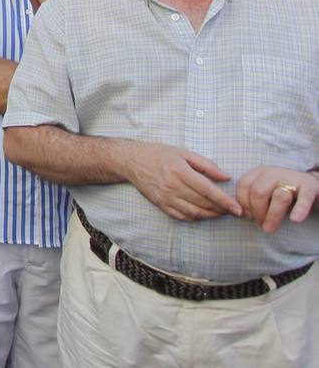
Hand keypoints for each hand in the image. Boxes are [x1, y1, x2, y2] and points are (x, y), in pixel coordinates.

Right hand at [126, 142, 242, 221]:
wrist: (132, 161)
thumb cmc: (160, 154)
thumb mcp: (184, 152)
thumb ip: (207, 165)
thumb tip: (226, 177)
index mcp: (180, 171)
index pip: (208, 190)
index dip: (225, 201)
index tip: (238, 208)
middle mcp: (173, 186)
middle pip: (203, 203)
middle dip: (221, 210)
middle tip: (233, 211)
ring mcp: (166, 197)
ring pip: (194, 213)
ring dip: (210, 216)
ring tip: (221, 213)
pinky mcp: (160, 204)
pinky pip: (181, 216)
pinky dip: (195, 218)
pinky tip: (203, 214)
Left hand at [235, 166, 317, 232]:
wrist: (311, 186)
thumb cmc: (282, 192)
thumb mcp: (265, 192)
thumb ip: (253, 200)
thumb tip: (242, 215)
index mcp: (260, 172)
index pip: (244, 184)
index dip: (243, 203)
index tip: (248, 217)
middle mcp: (274, 172)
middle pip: (258, 191)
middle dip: (257, 212)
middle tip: (261, 226)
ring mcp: (292, 178)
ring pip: (279, 196)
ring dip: (272, 216)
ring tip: (270, 229)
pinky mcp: (310, 187)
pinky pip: (304, 199)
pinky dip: (299, 209)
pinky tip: (295, 220)